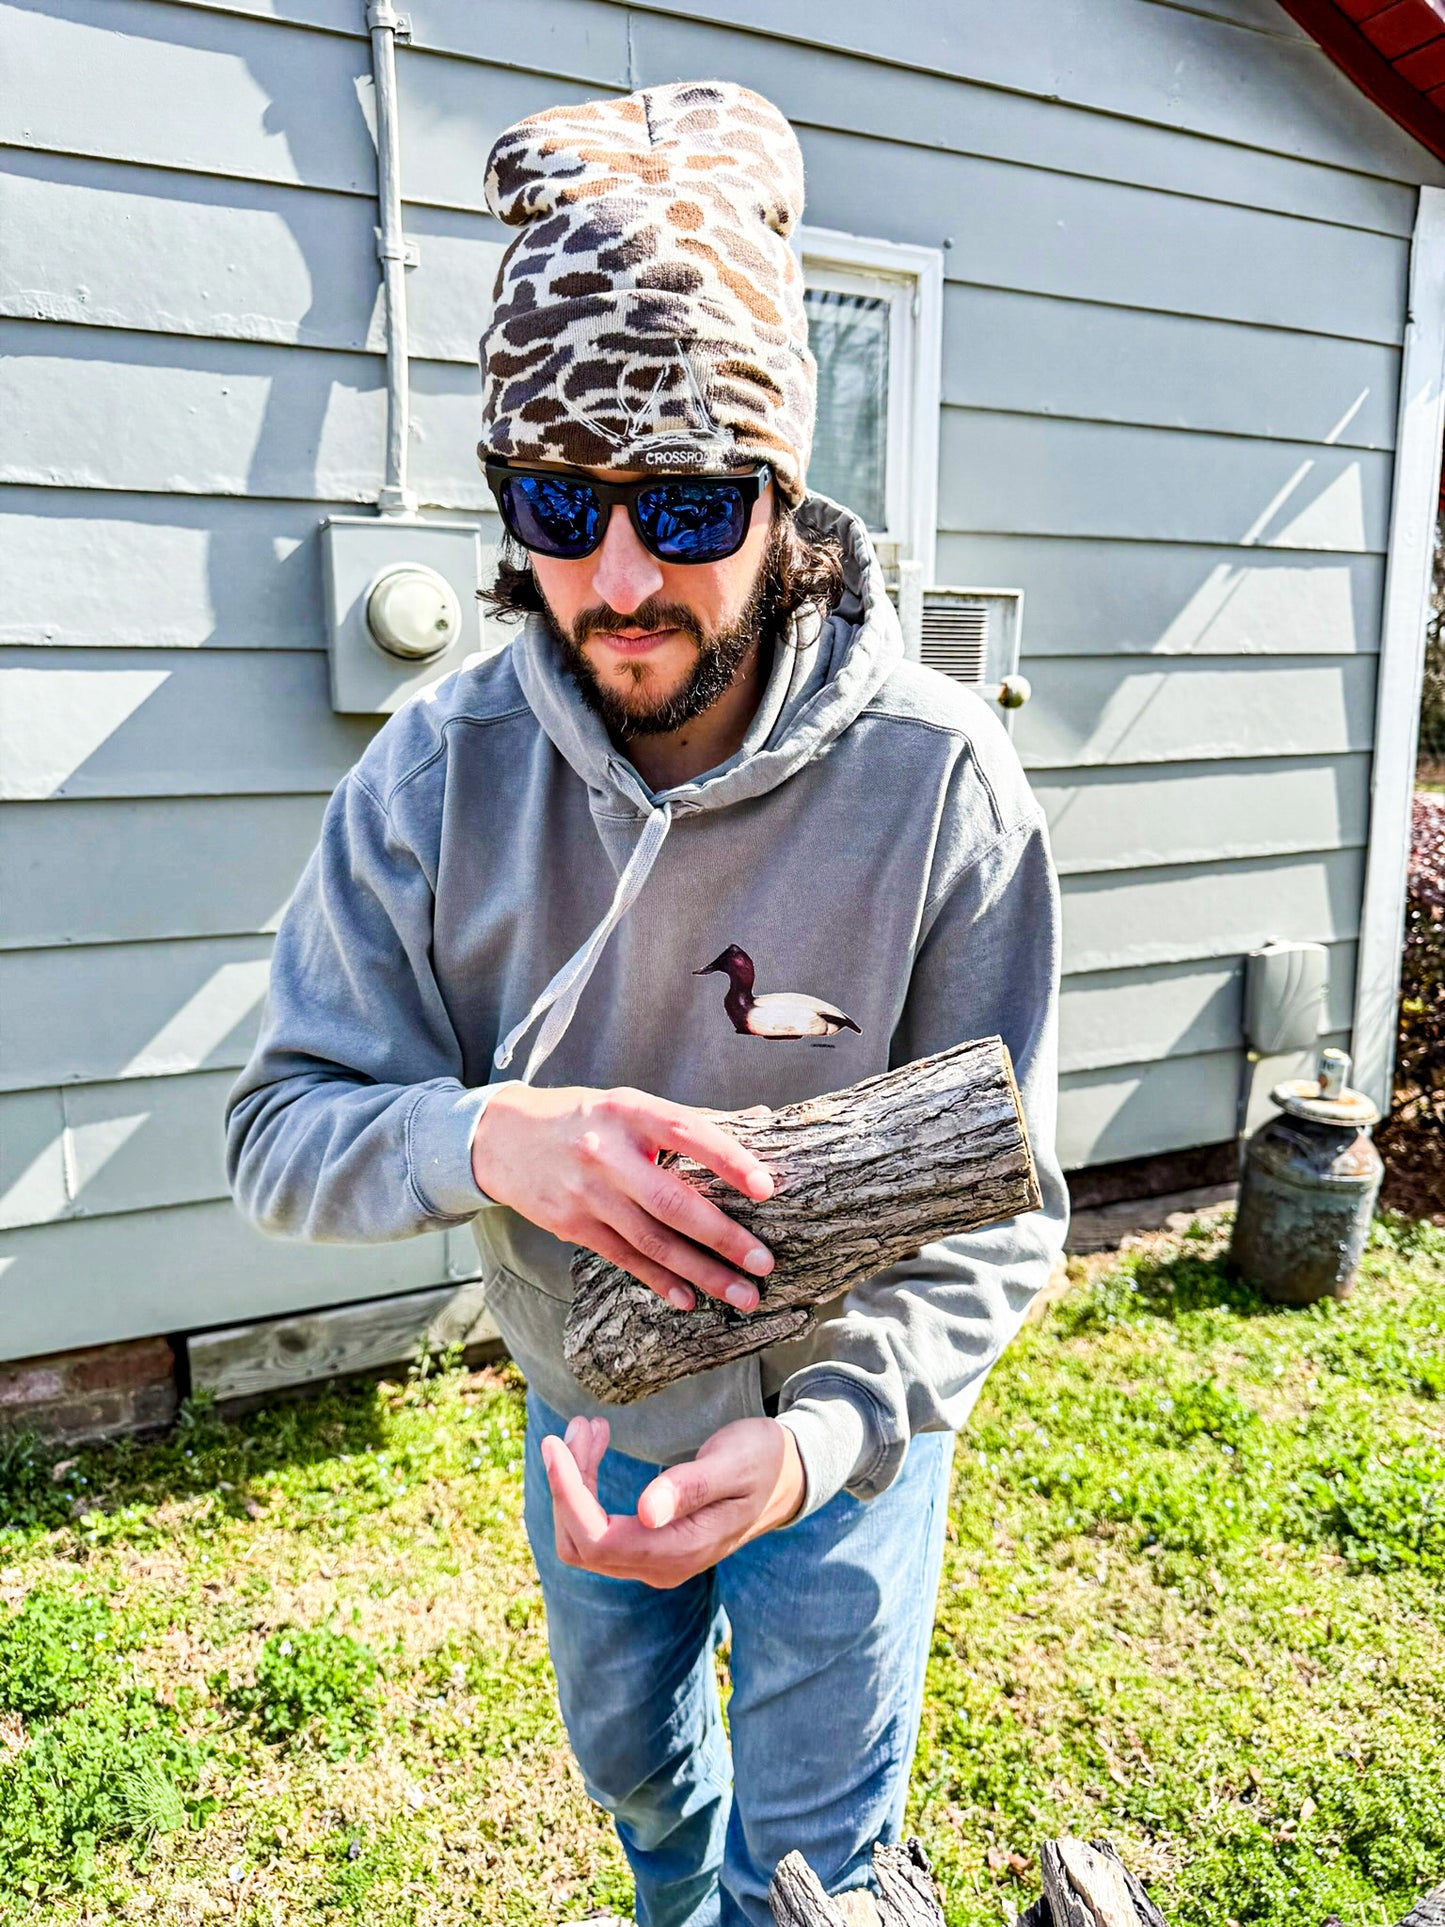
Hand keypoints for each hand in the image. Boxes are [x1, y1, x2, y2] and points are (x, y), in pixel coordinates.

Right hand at [471, 1084, 774, 1311]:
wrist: (501, 1137)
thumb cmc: (582, 1118)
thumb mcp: (626, 1105)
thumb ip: (685, 1120)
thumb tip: (758, 1119)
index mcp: (628, 1111)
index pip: (687, 1132)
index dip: (729, 1159)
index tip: (766, 1188)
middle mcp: (607, 1152)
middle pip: (672, 1201)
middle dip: (723, 1237)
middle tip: (764, 1263)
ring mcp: (586, 1193)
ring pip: (652, 1241)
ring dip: (701, 1272)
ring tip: (742, 1295)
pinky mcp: (571, 1225)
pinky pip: (624, 1258)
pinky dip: (659, 1281)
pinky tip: (688, 1299)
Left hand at [542, 1414, 805, 1587]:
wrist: (790, 1477)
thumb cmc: (765, 1461)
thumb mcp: (734, 1463)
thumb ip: (691, 1487)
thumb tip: (645, 1511)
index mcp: (679, 1551)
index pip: (596, 1537)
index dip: (566, 1494)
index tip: (555, 1444)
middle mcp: (660, 1567)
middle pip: (580, 1540)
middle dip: (568, 1482)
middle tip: (582, 1424)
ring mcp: (653, 1561)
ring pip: (584, 1535)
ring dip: (574, 1482)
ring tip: (588, 1427)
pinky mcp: (649, 1546)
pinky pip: (598, 1527)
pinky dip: (586, 1487)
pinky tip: (597, 1445)